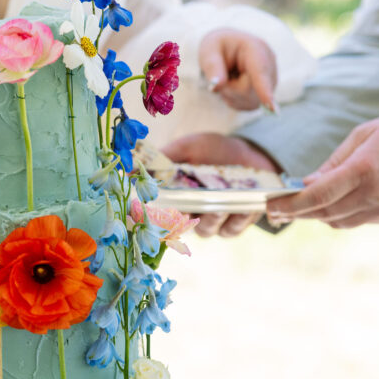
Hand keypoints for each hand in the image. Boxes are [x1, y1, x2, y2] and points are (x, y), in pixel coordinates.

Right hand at [163, 132, 278, 237]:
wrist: (246, 152)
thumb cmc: (211, 149)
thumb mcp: (187, 148)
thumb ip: (163, 158)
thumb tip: (132, 168)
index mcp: (175, 196)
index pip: (159, 210)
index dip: (156, 212)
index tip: (159, 207)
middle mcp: (191, 212)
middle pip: (181, 226)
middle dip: (184, 219)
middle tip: (189, 208)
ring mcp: (212, 220)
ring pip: (206, 230)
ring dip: (211, 219)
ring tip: (219, 207)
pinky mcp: (234, 224)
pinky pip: (231, 230)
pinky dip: (237, 221)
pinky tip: (243, 209)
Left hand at [199, 29, 277, 111]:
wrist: (227, 50)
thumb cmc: (218, 48)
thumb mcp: (209, 51)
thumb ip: (211, 66)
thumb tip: (217, 85)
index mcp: (255, 48)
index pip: (260, 72)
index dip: (265, 91)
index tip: (273, 110)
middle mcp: (269, 63)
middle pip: (247, 91)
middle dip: (228, 88)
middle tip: (219, 75)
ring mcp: (271, 79)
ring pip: (248, 100)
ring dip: (232, 94)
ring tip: (229, 77)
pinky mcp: (268, 93)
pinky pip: (248, 105)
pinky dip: (236, 99)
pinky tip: (235, 85)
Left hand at [266, 111, 378, 228]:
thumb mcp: (363, 135)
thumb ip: (333, 162)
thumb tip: (306, 184)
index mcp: (363, 169)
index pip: (316, 196)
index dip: (290, 204)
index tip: (271, 205)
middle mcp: (374, 194)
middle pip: (323, 213)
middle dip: (297, 213)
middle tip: (276, 210)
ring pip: (338, 222)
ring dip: (317, 216)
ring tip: (299, 207)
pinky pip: (357, 220)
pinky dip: (341, 214)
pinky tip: (333, 203)